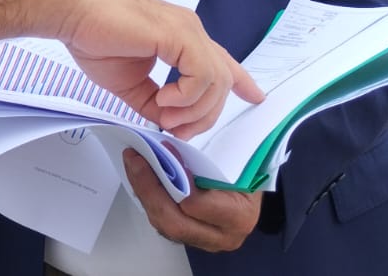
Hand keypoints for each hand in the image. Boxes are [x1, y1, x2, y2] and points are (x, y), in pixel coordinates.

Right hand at [58, 0, 262, 138]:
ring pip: (217, 81)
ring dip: (194, 109)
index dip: (241, 81)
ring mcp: (186, 31)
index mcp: (181, 39)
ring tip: (165, 115)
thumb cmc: (93, 37)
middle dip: (206, 115)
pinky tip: (163, 99)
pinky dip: (186, 96)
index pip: (221, 61)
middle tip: (177, 129)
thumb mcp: (129, 83)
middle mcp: (190, 31)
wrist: (73, 13)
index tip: (255, 97)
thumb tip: (167, 121)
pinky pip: (201, 75)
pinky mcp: (177, 34)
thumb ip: (152, 102)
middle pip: (223, 81)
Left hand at [122, 149, 262, 252]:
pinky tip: (141, 177)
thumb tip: (177, 147)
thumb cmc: (249, 172)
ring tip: (134, 163)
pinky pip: (162, 222)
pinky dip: (148, 198)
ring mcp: (203, 240)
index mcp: (238, 216)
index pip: (197, 206)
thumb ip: (217, 159)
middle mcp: (221, 236)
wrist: (253, 189)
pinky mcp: (188, 236)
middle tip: (136, 159)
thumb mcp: (243, 162)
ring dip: (143, 193)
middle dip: (148, 189)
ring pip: (163, 224)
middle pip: (174, 221)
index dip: (176, 181)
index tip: (165, 153)